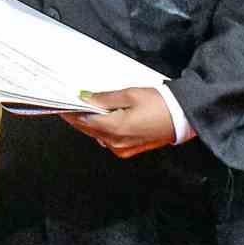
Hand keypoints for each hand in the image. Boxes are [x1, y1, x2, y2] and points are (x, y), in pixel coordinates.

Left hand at [60, 87, 175, 158]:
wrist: (182, 118)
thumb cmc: (159, 105)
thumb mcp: (129, 94)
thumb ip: (103, 98)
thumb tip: (84, 98)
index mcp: (114, 129)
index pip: (82, 121)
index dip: (69, 112)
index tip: (60, 103)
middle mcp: (116, 143)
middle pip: (88, 129)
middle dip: (78, 116)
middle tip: (69, 103)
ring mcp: (123, 149)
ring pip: (97, 134)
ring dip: (90, 122)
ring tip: (86, 107)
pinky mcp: (129, 150)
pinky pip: (108, 139)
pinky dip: (102, 128)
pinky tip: (102, 117)